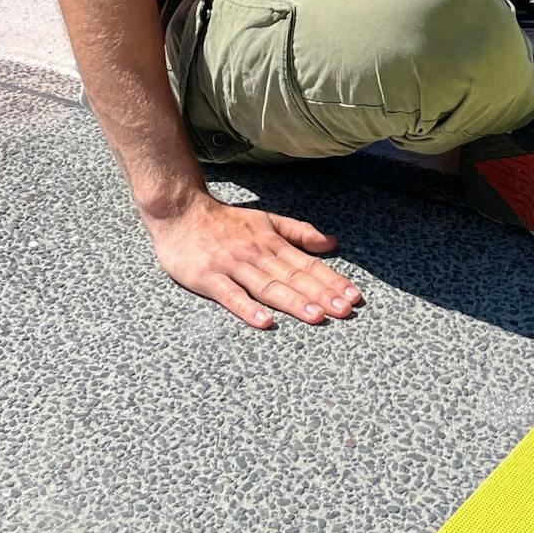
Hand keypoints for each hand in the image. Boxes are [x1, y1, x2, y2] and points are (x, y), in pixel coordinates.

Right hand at [144, 191, 361, 329]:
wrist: (180, 210)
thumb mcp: (266, 220)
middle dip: (321, 295)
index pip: (308, 265)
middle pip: (293, 278)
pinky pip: (230, 295)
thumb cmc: (225, 221)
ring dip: (293, 302)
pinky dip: (247, 308)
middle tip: (344, 311)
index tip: (353, 297)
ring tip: (316, 317)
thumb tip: (332, 243)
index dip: (332, 281)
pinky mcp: (207, 277)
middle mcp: (256, 253)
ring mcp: (232, 265)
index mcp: (271, 242)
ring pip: (267, 286)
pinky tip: (264, 321)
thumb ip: (299, 232)